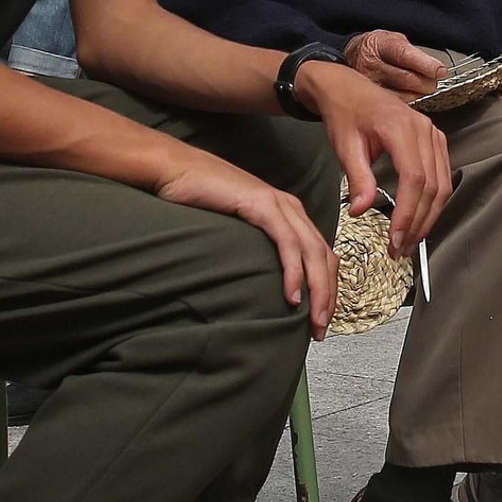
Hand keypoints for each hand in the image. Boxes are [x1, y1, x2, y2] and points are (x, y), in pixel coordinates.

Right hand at [154, 153, 339, 335]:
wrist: (174, 170)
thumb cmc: (198, 202)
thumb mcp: (235, 232)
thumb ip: (254, 250)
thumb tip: (261, 284)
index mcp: (289, 214)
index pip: (322, 256)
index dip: (326, 290)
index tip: (319, 321)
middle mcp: (290, 209)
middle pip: (325, 257)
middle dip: (327, 297)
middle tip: (319, 331)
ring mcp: (278, 205)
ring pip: (312, 253)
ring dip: (317, 291)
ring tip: (312, 321)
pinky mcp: (261, 205)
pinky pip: (287, 243)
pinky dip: (293, 272)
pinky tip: (292, 296)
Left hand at [298, 61, 452, 252]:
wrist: (348, 89)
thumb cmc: (345, 114)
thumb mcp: (345, 146)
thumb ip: (357, 178)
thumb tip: (360, 211)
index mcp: (401, 128)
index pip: (414, 179)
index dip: (408, 213)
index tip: (395, 239)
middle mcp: (424, 130)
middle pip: (432, 185)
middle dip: (418, 222)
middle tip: (401, 249)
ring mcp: (433, 133)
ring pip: (442, 184)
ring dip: (429, 216)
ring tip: (410, 240)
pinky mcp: (434, 140)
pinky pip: (442, 175)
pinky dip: (434, 201)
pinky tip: (420, 218)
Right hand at [344, 29, 446, 95]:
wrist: (355, 56)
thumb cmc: (380, 48)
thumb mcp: (396, 40)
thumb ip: (416, 53)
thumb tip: (438, 70)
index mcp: (379, 45)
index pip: (405, 55)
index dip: (426, 65)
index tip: (440, 70)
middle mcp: (371, 65)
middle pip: (406, 78)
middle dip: (427, 81)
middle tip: (433, 80)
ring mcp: (369, 85)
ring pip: (403, 95)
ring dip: (419, 93)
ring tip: (422, 86)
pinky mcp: (370, 101)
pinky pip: (397, 105)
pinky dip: (409, 102)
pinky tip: (410, 95)